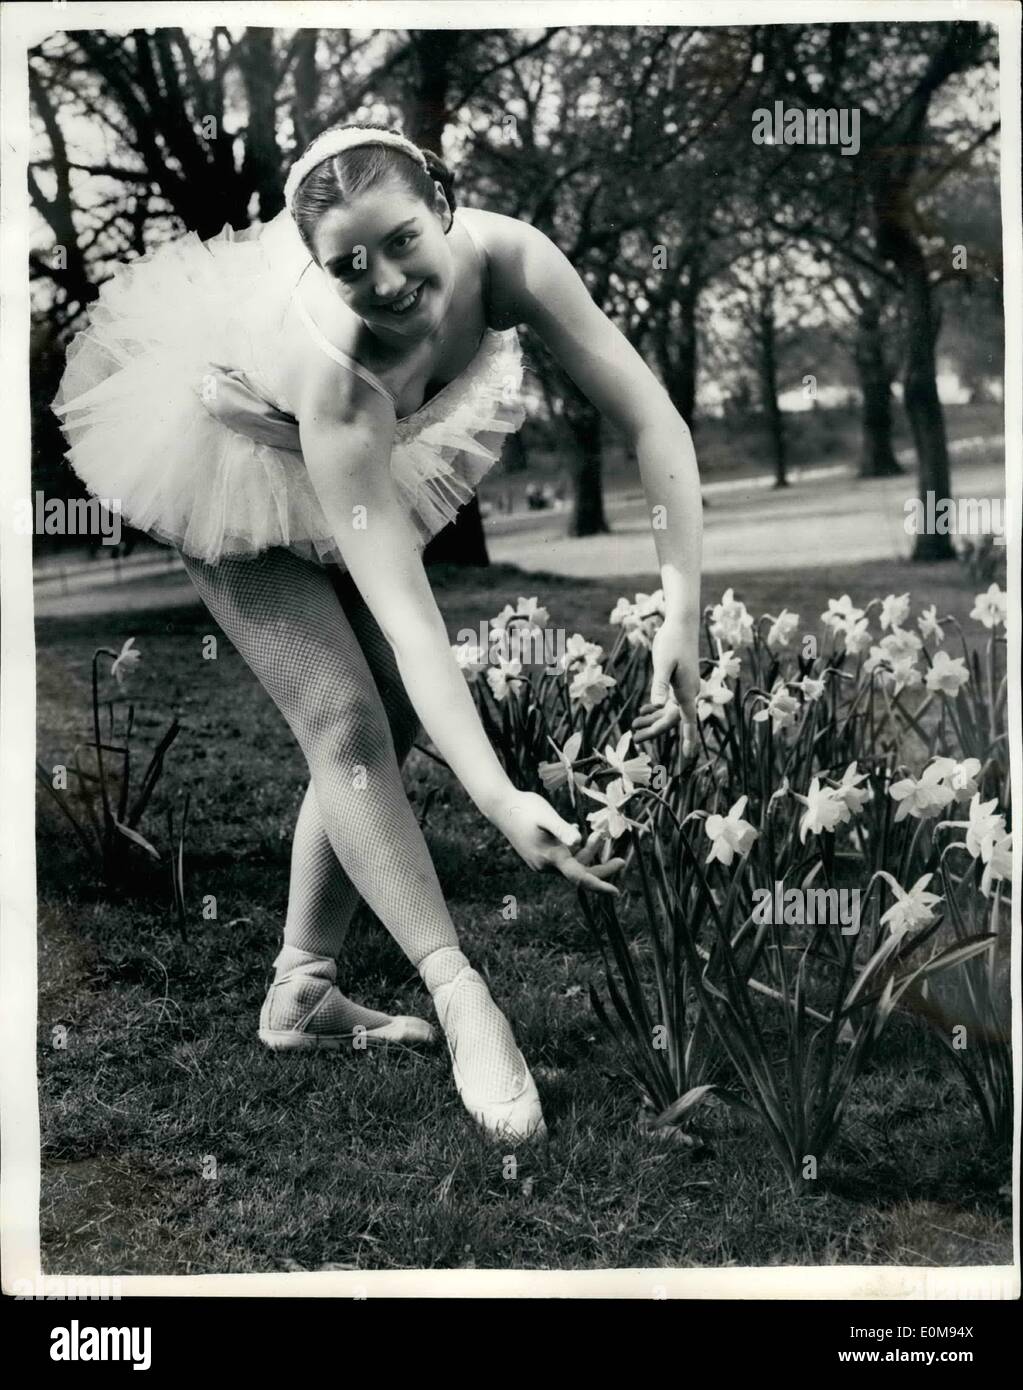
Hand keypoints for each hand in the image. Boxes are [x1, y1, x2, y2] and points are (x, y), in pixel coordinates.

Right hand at [492, 790, 624, 894]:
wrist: (501, 808)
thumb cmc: (525, 809)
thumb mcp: (547, 816)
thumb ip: (562, 829)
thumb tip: (578, 840)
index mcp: (551, 857)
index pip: (579, 877)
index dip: (599, 885)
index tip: (616, 891)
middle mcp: (546, 865)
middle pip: (579, 872)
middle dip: (600, 867)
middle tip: (621, 860)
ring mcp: (541, 862)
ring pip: (571, 863)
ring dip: (587, 852)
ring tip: (599, 834)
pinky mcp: (539, 855)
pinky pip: (563, 858)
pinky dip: (575, 850)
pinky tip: (580, 833)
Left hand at [632, 620, 698, 756]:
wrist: (680, 624)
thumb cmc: (672, 642)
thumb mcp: (663, 664)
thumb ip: (660, 685)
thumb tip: (657, 706)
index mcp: (686, 692)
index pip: (688, 722)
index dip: (688, 740)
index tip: (687, 757)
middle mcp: (687, 692)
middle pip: (672, 719)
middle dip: (654, 730)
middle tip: (635, 738)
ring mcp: (683, 687)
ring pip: (667, 711)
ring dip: (652, 719)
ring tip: (633, 726)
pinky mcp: (678, 680)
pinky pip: (667, 701)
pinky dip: (654, 707)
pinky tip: (642, 710)